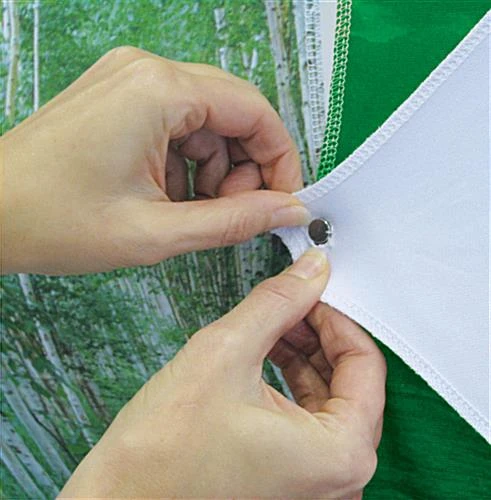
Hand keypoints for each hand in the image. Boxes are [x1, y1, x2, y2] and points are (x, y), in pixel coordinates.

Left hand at [1, 47, 306, 274]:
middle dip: (247, 167)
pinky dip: (190, 163)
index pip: (255, 111)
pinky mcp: (121, 98)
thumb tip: (286, 211)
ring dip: (217, 169)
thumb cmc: (53, 220)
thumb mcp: (157, 232)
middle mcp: (147, 72)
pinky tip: (173, 196)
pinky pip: (180, 124)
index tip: (284, 200)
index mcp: (158, 91)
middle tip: (238, 213)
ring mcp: (131, 81)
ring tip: (195, 211)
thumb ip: (234, 221)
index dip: (280, 160)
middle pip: (235, 112)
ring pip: (208, 121)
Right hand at [59, 250, 385, 498]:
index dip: (337, 317)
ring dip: (304, 353)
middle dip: (319, 334)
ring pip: (328, 397)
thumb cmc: (165, 448)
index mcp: (340, 453)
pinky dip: (291, 380)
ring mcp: (314, 480)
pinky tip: (266, 353)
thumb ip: (278, 303)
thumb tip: (314, 268)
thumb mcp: (226, 352)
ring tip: (274, 323)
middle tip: (291, 303)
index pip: (366, 363)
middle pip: (351, 381)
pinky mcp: (290, 476)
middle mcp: (338, 476)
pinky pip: (307, 418)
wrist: (121, 499)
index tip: (311, 293)